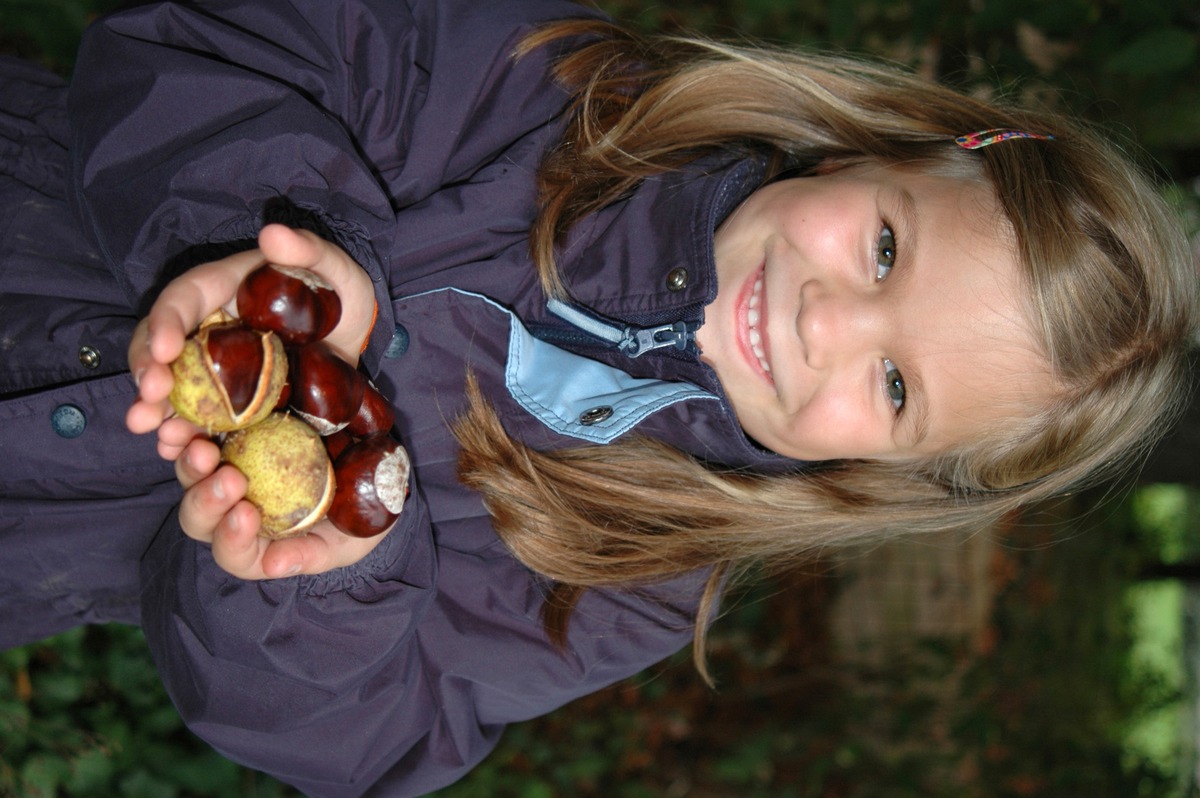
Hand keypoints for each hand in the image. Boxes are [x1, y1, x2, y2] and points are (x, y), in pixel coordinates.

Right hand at [127, 224, 375, 453]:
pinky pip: (201, 421)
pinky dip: (189, 438)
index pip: (182, 300)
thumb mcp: (334, 267)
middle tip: (148, 406)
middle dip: (149, 378)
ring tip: (163, 439)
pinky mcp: (232, 405)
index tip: (166, 351)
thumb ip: (308, 248)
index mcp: (220, 290)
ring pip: (173, 392)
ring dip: (161, 417)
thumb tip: (273, 232)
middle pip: (160, 350)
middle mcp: (206, 331)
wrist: (353, 340)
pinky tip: (185, 455)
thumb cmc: (336, 295)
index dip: (167, 323)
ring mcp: (215, 371)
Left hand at [174, 437, 390, 578]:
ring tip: (202, 447)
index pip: (234, 554)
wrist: (371, 466)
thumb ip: (312, 555)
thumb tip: (274, 565)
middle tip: (231, 478)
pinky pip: (197, 440)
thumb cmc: (359, 514)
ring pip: (191, 479)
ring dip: (190, 465)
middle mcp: (233, 517)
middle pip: (200, 518)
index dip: (232, 539)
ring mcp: (225, 479)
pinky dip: (186, 434)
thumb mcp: (347, 540)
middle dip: (207, 499)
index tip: (247, 514)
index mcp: (258, 548)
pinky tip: (183, 424)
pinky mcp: (228, 444)